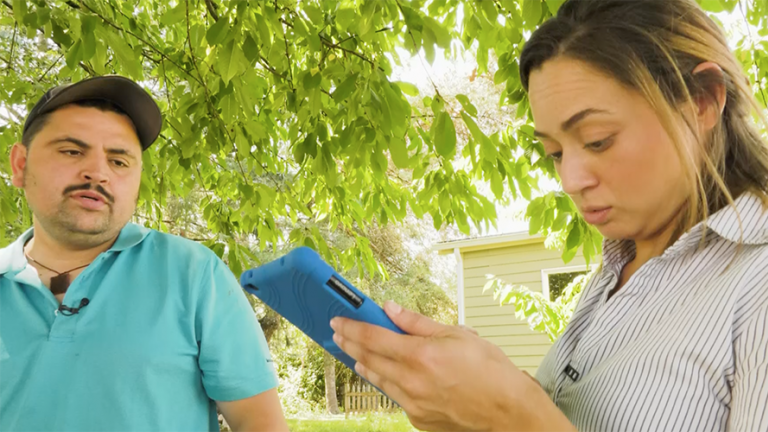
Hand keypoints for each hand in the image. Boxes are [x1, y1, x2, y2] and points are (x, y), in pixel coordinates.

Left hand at [330, 302, 573, 431]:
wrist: (508, 410)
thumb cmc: (489, 369)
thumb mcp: (456, 334)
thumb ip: (417, 323)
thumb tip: (390, 308)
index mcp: (420, 355)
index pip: (373, 338)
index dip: (351, 327)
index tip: (337, 321)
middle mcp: (412, 381)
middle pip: (369, 359)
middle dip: (350, 345)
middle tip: (337, 334)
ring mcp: (413, 403)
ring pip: (378, 380)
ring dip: (363, 364)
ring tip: (354, 354)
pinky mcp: (418, 419)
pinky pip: (396, 396)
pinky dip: (386, 382)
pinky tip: (383, 374)